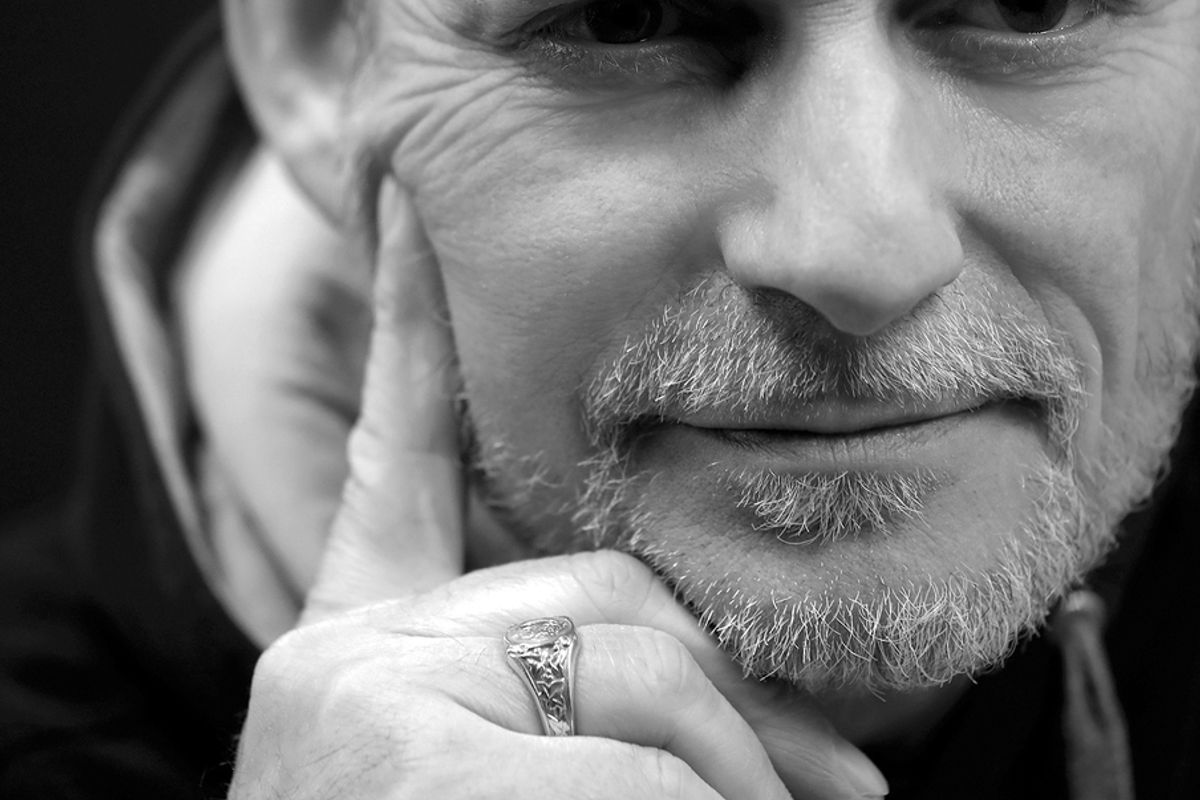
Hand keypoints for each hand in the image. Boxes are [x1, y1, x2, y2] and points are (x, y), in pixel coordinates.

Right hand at [228, 183, 887, 798]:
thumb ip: (603, 687)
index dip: (399, 325)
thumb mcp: (506, 761)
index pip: (394, 451)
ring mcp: (367, 699)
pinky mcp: (406, 750)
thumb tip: (804, 748)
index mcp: (361, 638)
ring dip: (733, 778)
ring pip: (636, 673)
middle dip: (736, 703)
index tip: (404, 213)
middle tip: (851, 791)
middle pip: (607, 599)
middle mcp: (350, 650)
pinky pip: (630, 762)